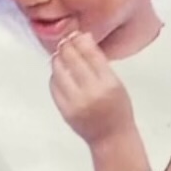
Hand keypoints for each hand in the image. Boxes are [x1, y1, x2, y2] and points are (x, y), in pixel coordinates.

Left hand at [50, 32, 133, 146]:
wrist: (111, 138)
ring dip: (58, 58)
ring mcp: (75, 102)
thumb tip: (82, 39)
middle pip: (71, 59)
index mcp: (108, 84)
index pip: (90, 54)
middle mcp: (91, 92)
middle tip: (66, 40)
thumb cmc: (117, 109)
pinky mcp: (64, 110)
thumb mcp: (117, 83)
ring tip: (61, 54)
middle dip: (66, 46)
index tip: (77, 33)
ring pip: (58, 70)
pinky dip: (55, 75)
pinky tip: (60, 72)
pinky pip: (53, 85)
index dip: (80, 40)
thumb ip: (100, 63)